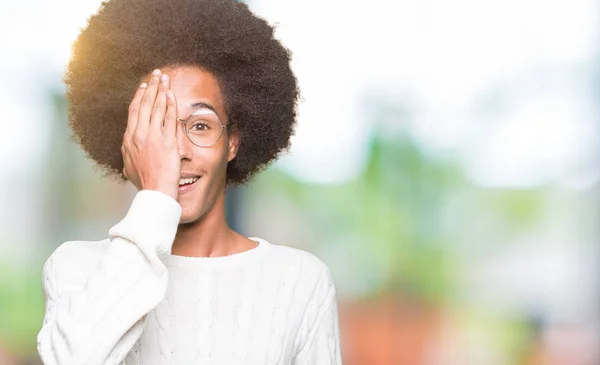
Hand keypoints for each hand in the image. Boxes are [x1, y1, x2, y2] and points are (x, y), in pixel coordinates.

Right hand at [121, 69, 180, 199]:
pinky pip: (168, 117)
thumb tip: (128, 151)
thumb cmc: (145, 183)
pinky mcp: (167, 141)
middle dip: (150, 87)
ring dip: (161, 90)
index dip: (139, 97)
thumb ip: (130, 154)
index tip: (144, 86)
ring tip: (165, 78)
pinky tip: (172, 94)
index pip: (133, 112)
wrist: (155, 193)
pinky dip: (170, 104)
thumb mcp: (130, 166)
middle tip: (156, 75)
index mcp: (128, 140)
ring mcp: (152, 137)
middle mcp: (138, 135)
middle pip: (143, 104)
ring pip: (156, 107)